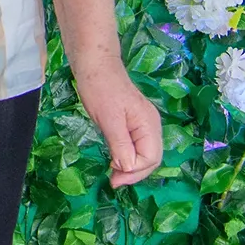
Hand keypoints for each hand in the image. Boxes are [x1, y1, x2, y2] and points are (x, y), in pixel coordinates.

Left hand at [72, 60, 163, 187]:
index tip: (114, 179)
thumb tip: (129, 168)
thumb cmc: (100, 88)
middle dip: (134, 173)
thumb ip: (121, 144)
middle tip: (113, 181)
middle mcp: (150, 125)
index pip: (151, 158)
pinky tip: (115, 161)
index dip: (134, 172)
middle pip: (151, 158)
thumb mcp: (109, 119)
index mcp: (149, 124)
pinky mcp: (131, 121)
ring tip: (113, 175)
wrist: (94, 63)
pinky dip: (127, 156)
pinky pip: (135, 145)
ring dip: (131, 167)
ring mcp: (142, 122)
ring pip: (144, 153)